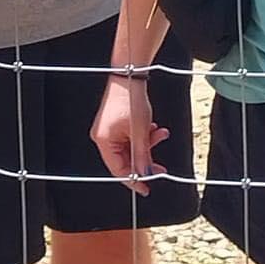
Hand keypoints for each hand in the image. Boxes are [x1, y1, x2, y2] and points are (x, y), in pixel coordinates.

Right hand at [91, 74, 167, 192]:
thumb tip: (146, 174)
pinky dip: (143, 136)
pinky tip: (153, 128)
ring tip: (160, 135)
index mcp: (104, 141)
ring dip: (147, 145)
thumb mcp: (140, 132)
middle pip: (125, 159)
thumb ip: (143, 156)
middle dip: (145, 160)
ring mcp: (109, 130)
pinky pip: (130, 137)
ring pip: (131, 147)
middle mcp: (103, 137)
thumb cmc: (130, 99)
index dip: (134, 180)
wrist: (129, 75)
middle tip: (161, 166)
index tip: (147, 188)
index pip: (118, 170)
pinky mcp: (115, 123)